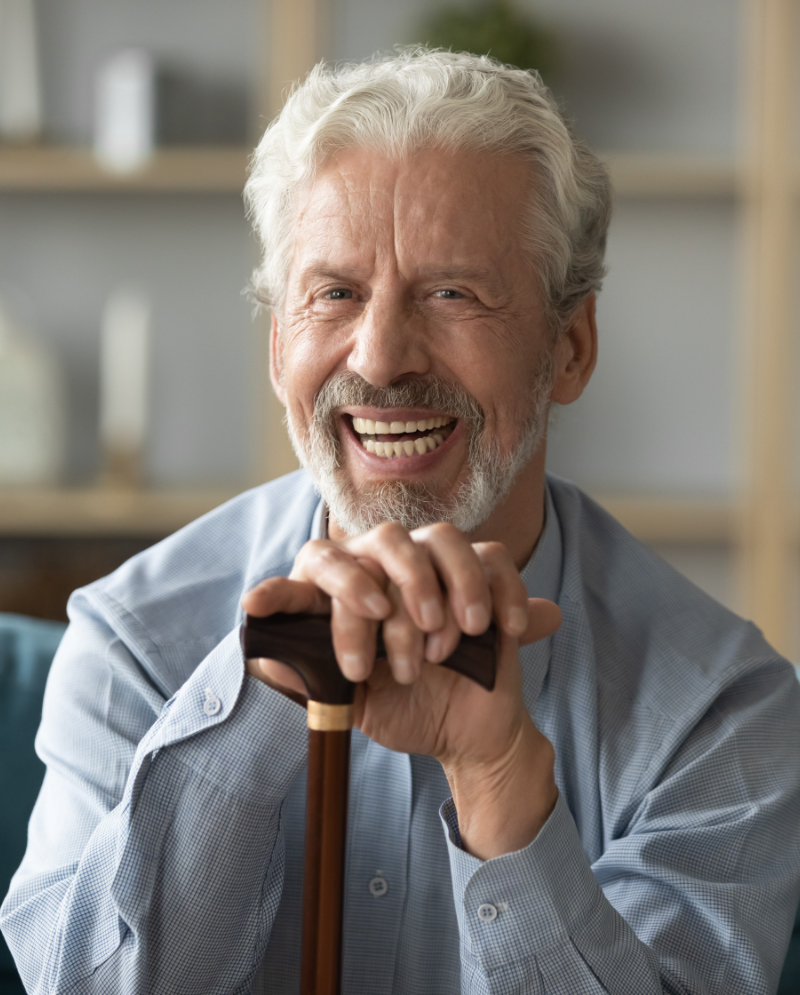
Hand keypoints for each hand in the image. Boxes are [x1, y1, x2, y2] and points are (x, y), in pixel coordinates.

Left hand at [242, 523, 561, 856]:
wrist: (467, 733)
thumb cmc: (404, 709)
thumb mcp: (350, 706)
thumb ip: (310, 682)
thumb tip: (263, 658)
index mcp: (349, 595)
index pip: (313, 571)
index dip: (283, 588)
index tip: (256, 605)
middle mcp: (390, 568)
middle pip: (381, 543)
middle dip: (387, 590)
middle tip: (397, 653)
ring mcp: (439, 567)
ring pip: (440, 541)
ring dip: (441, 594)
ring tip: (441, 652)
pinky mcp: (486, 576)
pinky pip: (492, 560)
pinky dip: (496, 595)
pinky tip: (493, 633)